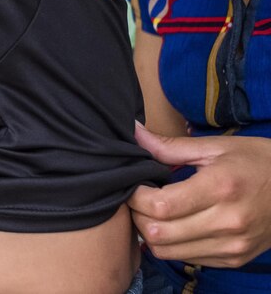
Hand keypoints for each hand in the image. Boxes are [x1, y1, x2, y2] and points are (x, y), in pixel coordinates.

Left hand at [129, 123, 270, 266]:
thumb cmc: (257, 162)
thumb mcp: (216, 147)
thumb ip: (171, 146)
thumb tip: (134, 132)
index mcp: (220, 187)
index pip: (159, 206)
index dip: (135, 197)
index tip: (134, 186)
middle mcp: (227, 222)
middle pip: (158, 233)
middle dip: (137, 216)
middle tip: (138, 200)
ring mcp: (233, 245)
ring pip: (167, 251)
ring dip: (151, 233)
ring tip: (154, 213)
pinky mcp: (236, 259)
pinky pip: (187, 258)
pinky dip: (172, 244)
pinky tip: (175, 225)